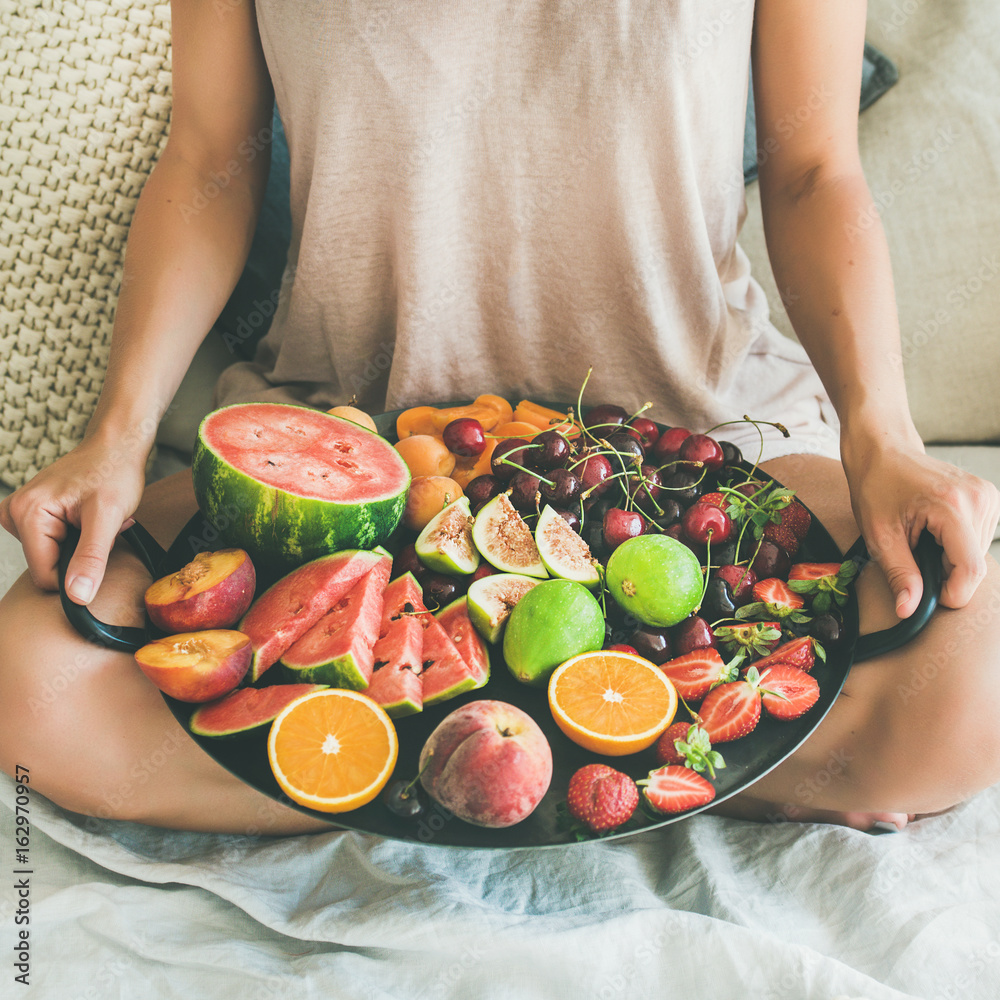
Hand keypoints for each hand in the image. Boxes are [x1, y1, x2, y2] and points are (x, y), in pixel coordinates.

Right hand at [0, 430, 148, 603]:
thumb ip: (90, 558)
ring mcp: (21, 512)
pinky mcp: (32, 513)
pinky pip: (53, 541)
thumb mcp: (107, 517)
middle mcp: (15, 513)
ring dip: (80, 544)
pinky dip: (76, 535)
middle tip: (101, 527)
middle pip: (47, 565)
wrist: (116, 445)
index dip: (78, 574)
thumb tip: (77, 596)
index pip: (46, 575)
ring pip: (52, 555)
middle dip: (80, 554)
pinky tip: (88, 517)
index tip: (101, 549)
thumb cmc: (114, 471)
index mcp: (26, 514)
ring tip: (96, 520)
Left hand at [843, 438, 999, 617]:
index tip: (929, 596)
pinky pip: (979, 539)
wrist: (883, 450)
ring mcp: (987, 495)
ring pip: (978, 554)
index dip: (952, 593)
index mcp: (952, 506)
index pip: (970, 569)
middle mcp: (978, 499)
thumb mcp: (879, 535)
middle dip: (946, 574)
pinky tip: (934, 532)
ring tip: (921, 539)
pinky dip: (956, 545)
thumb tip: (909, 610)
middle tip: (913, 558)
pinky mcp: (988, 497)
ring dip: (950, 559)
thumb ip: (899, 574)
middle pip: (975, 564)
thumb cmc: (875, 487)